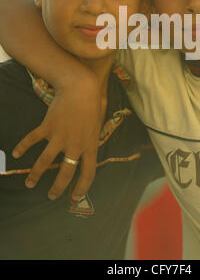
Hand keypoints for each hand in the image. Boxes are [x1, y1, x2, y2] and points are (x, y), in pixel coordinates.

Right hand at [12, 74, 100, 199]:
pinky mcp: (47, 127)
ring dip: (36, 175)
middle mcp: (74, 145)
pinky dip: (23, 146)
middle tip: (51, 196)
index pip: (88, 173)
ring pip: (45, 162)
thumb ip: (93, 138)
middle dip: (58, 188)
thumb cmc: (93, 103)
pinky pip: (32, 140)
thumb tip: (90, 148)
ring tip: (29, 183)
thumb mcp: (99, 124)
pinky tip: (17, 153)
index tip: (76, 196)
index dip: (82, 187)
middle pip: (65, 173)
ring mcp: (59, 137)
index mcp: (90, 145)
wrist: (80, 87)